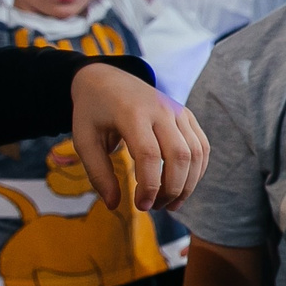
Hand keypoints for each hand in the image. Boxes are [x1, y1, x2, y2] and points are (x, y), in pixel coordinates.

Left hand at [67, 61, 207, 213]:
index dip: (150, 186)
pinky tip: (182, 186)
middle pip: (179, 156)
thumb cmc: (92, 112)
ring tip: (170, 203)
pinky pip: (201, 146)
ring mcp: (177, 111)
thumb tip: (114, 204)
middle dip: (172, 189)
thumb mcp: (84, 139)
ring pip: (195, 153)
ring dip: (187, 184)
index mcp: (132, 114)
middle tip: (155, 207)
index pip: (149, 155)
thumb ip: (98, 172)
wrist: (106, 78)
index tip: (141, 206)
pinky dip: (197, 170)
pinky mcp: (186, 115)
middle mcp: (160, 110)